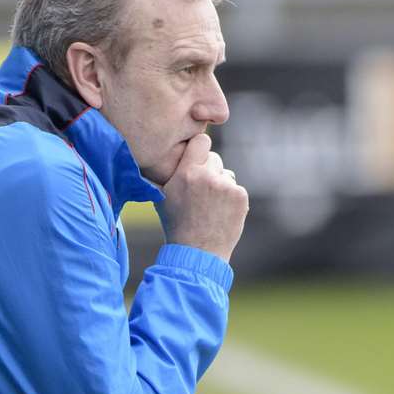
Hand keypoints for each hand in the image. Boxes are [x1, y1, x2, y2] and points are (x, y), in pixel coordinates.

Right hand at [156, 133, 248, 262]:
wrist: (197, 253)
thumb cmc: (176, 225)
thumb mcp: (161, 198)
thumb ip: (163, 174)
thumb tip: (153, 157)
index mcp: (186, 173)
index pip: (202, 141)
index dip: (200, 148)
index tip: (197, 158)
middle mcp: (207, 176)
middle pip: (214, 158)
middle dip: (209, 171)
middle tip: (201, 192)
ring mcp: (226, 186)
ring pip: (226, 175)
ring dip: (220, 186)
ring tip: (210, 207)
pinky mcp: (240, 196)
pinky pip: (236, 189)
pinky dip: (231, 199)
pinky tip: (220, 213)